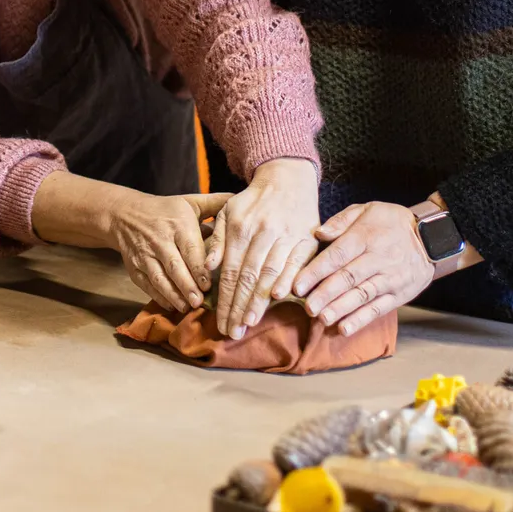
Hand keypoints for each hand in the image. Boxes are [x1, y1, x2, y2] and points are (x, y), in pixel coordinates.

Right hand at [106, 191, 230, 314]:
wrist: (125, 214)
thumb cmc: (165, 210)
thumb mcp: (189, 202)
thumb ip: (215, 203)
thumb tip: (242, 199)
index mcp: (178, 225)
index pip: (189, 248)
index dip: (198, 268)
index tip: (208, 285)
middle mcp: (160, 240)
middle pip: (174, 266)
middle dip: (187, 285)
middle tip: (199, 302)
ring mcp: (145, 255)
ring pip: (159, 278)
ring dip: (173, 294)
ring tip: (186, 307)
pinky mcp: (134, 267)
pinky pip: (146, 284)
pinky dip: (158, 296)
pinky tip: (172, 305)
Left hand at [207, 158, 319, 339]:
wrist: (287, 179)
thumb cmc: (252, 202)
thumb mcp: (227, 212)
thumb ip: (216, 241)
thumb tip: (206, 268)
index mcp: (239, 228)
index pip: (231, 271)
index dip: (226, 299)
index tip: (220, 322)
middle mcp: (262, 233)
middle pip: (249, 277)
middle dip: (240, 307)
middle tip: (233, 332)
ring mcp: (285, 235)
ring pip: (271, 273)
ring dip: (261, 301)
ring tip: (250, 323)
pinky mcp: (306, 238)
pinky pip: (296, 263)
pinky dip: (289, 280)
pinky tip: (280, 299)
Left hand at [293, 201, 432, 335]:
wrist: (434, 238)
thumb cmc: (392, 222)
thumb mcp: (368, 209)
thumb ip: (341, 221)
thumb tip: (318, 233)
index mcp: (366, 236)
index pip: (337, 255)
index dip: (316, 271)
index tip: (297, 285)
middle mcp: (378, 259)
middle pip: (348, 278)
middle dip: (325, 294)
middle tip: (307, 307)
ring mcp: (390, 278)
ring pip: (362, 295)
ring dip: (341, 309)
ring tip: (322, 319)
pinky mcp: (399, 294)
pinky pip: (379, 309)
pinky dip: (361, 319)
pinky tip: (345, 328)